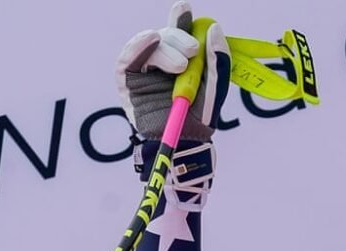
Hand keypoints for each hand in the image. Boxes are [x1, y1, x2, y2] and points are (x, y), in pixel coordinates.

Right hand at [115, 1, 229, 142]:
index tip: (185, 9)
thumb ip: (217, 60)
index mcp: (184, 58)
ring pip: (148, 44)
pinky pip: (127, 59)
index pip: (182, 32)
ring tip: (181, 65)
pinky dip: (137, 47)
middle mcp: (162, 60)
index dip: (181, 19)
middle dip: (179, 37)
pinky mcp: (128, 80)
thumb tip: (214, 28)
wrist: (186, 141)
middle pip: (166, 36)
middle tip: (193, 50)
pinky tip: (150, 40)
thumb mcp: (215, 87)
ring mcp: (144, 69)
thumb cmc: (200, 116)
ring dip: (164, 48)